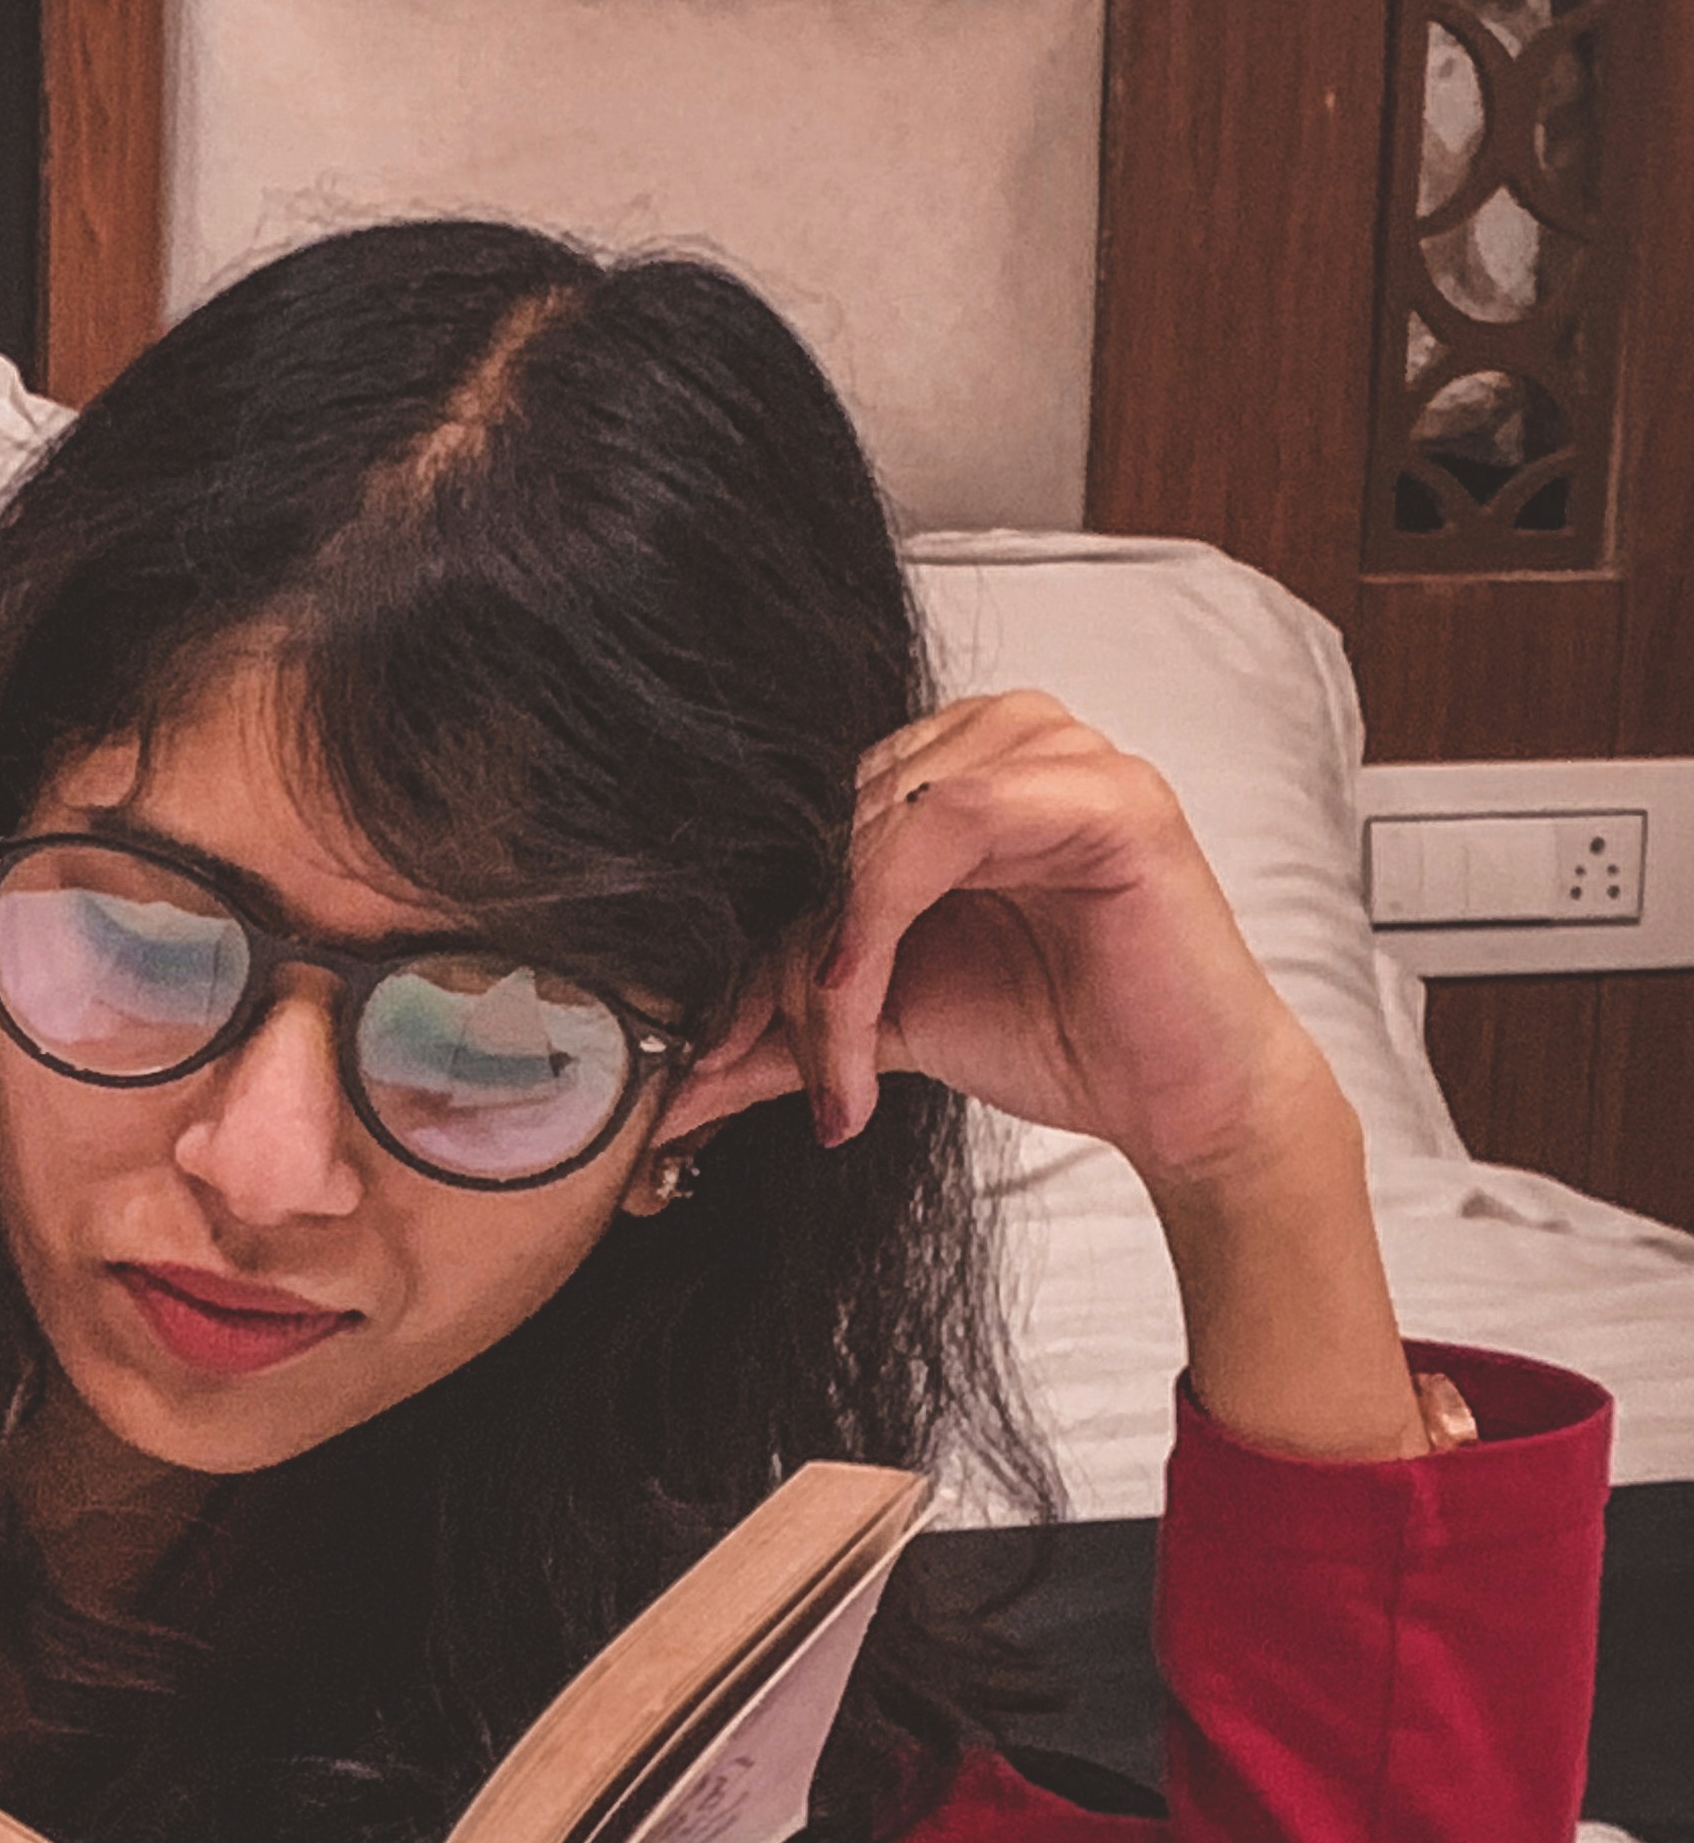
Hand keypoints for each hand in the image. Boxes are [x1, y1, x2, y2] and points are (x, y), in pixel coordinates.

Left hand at [659, 690, 1429, 1462]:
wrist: (1177, 1101)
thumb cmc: (1056, 1038)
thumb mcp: (884, 1024)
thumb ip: (784, 1029)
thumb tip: (664, 1085)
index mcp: (945, 774)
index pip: (804, 833)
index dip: (746, 941)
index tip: (707, 1048)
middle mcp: (998, 741)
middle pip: (826, 828)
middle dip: (783, 963)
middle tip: (777, 1068)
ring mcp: (1057, 753)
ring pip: (869, 826)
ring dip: (830, 958)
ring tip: (840, 1064)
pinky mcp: (1104, 791)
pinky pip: (943, 823)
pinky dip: (880, 915)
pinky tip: (866, 999)